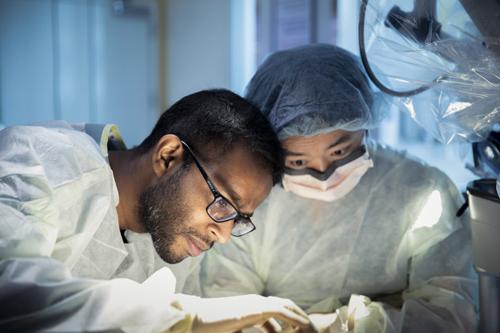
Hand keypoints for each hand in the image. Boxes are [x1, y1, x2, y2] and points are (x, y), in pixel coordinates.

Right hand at [175, 294, 315, 332]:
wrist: (196, 320)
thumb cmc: (211, 327)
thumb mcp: (233, 330)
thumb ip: (243, 329)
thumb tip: (251, 331)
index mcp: (250, 308)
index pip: (275, 313)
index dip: (289, 324)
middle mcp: (255, 303)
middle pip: (285, 305)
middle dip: (299, 317)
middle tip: (311, 330)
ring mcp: (255, 303)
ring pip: (286, 306)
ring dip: (301, 317)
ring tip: (312, 329)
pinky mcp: (255, 308)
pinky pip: (281, 312)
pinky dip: (294, 318)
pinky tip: (304, 327)